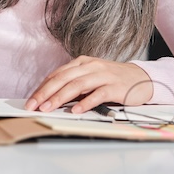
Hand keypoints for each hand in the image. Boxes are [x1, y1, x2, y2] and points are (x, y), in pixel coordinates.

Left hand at [24, 56, 151, 113]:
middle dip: (45, 93)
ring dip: (60, 97)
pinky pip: (97, 94)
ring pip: (77, 85)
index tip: (31, 101)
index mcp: (82, 63)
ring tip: (48, 108)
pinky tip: (76, 110)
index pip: (57, 75)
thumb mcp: (91, 78)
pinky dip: (85, 102)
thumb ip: (74, 85)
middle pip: (63, 78)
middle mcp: (91, 66)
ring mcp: (103, 75)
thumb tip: (50, 98)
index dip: (42, 88)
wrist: (143, 79)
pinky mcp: (115, 86)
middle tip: (33, 106)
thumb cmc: (113, 81)